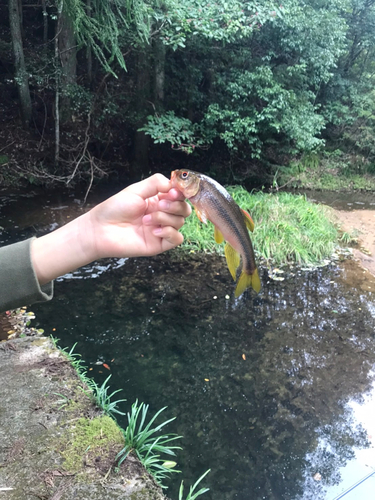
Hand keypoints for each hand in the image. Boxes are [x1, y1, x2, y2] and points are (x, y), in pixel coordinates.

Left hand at [32, 174, 190, 283]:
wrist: (101, 230)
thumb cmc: (114, 209)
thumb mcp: (135, 190)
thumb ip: (156, 183)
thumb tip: (173, 184)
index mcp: (157, 200)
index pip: (179, 196)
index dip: (180, 193)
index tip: (172, 191)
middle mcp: (161, 215)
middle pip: (184, 209)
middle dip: (175, 205)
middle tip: (160, 205)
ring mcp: (161, 230)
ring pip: (180, 222)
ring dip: (165, 218)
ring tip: (146, 219)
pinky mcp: (159, 244)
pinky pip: (177, 239)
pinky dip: (169, 233)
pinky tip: (154, 231)